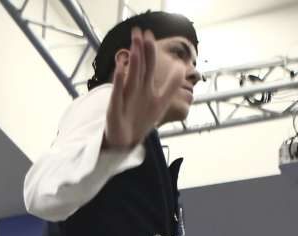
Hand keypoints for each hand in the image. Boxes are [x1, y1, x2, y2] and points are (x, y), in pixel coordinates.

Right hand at [104, 28, 186, 149]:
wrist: (124, 142)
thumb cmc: (140, 120)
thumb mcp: (161, 102)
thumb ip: (171, 85)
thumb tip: (182, 68)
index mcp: (144, 86)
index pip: (148, 64)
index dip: (149, 50)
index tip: (149, 34)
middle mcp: (133, 89)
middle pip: (138, 66)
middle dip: (138, 49)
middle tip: (137, 32)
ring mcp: (123, 98)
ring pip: (129, 77)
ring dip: (132, 62)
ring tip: (134, 47)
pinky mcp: (115, 109)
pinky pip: (117, 94)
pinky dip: (119, 83)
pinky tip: (121, 71)